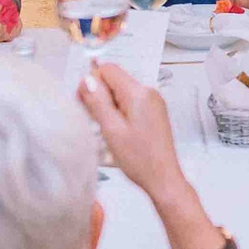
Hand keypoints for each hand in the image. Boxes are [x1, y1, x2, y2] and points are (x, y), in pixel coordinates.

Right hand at [77, 62, 190, 206]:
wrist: (163, 179)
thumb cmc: (139, 159)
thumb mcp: (112, 130)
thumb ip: (98, 101)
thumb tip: (86, 79)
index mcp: (139, 93)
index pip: (109, 70)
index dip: (92, 82)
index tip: (85, 103)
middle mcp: (149, 92)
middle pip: (115, 80)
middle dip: (100, 96)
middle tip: (95, 121)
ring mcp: (154, 102)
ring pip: (122, 93)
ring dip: (109, 106)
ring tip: (107, 130)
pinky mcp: (154, 113)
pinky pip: (131, 103)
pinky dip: (120, 113)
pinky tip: (117, 132)